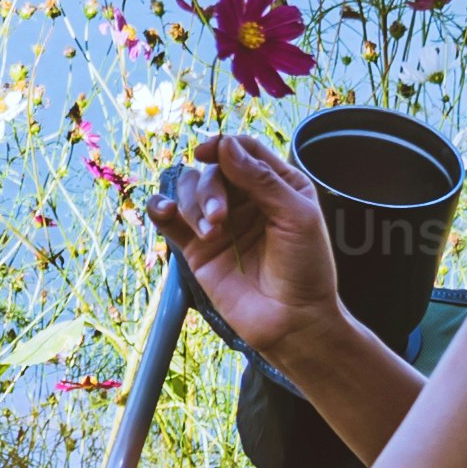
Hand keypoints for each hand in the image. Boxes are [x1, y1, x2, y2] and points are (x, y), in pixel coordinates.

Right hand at [144, 134, 342, 356]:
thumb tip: (225, 145)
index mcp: (277, 185)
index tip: (209, 152)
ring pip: (189, 190)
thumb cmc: (307, 270)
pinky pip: (169, 219)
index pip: (243, 151)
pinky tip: (164, 211)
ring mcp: (219, 223)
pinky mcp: (197, 248)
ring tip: (211, 234)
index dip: (224, 147)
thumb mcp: (297, 217)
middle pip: (212, 170)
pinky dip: (160, 208)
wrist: (293, 322)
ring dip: (193, 204)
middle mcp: (245, 199)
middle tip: (220, 218)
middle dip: (211, 189)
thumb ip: (261, 179)